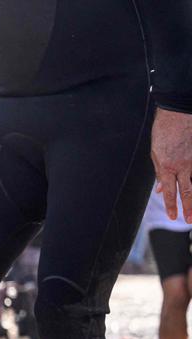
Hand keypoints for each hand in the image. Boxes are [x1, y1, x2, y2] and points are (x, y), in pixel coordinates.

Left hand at [151, 107, 191, 222]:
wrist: (178, 112)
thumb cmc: (164, 131)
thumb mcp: (155, 153)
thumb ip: (160, 173)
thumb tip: (161, 189)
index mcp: (168, 167)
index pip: (170, 192)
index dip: (171, 205)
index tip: (173, 216)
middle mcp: (183, 166)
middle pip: (187, 191)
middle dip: (188, 207)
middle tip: (189, 220)